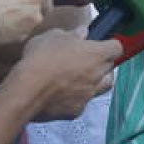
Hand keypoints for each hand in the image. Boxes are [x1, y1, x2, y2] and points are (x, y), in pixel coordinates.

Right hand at [3, 28, 120, 121]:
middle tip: (86, 60)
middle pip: (111, 69)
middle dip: (102, 64)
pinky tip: (61, 94)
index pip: (117, 47)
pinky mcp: (76, 111)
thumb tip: (83, 32)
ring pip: (101, 88)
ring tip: (78, 78)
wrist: (26, 91)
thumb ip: (72, 34)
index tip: (100, 44)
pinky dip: (75, 98)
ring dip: (95, 82)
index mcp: (96, 54)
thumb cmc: (41, 58)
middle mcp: (98, 76)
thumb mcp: (53, 36)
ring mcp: (88, 95)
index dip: (110, 44)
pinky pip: (81, 103)